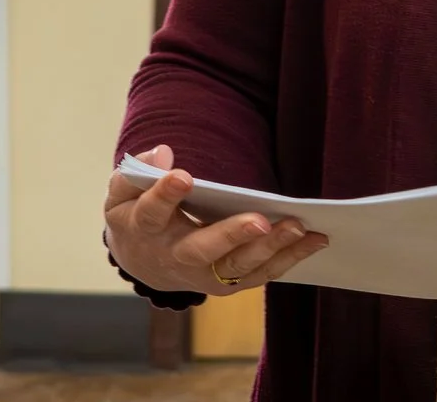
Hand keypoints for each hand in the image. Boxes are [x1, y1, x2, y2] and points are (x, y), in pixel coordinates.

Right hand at [103, 145, 326, 296]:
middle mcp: (174, 257)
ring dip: (270, 249)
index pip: (152, 213)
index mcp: (144, 229)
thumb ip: (138, 171)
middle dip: (231, 235)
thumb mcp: (123, 191)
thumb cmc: (136, 213)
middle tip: (259, 219)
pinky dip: (288, 259)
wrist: (142, 261)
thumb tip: (163, 154)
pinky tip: (314, 240)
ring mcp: (202, 275)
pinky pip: (258, 274)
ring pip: (237, 267)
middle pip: (202, 250)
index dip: (165, 195)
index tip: (182, 176)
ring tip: (300, 227)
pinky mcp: (226, 283)